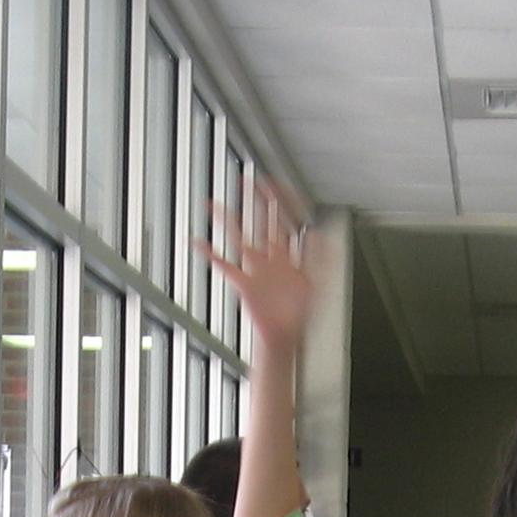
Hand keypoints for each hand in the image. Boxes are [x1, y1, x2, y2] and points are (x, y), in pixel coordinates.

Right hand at [204, 184, 316, 350]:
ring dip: (226, 220)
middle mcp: (270, 257)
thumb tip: (316, 233)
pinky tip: (198, 242)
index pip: (283, 220)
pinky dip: (209, 254)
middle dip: (252, 200)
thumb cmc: (300, 314)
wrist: (285, 336)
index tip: (272, 182)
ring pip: (238, 237)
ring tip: (213, 203)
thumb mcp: (316, 285)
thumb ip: (319, 259)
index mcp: (288, 255)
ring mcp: (254, 268)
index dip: (279, 200)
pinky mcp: (243, 282)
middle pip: (259, 221)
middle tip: (245, 179)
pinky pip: (223, 265)